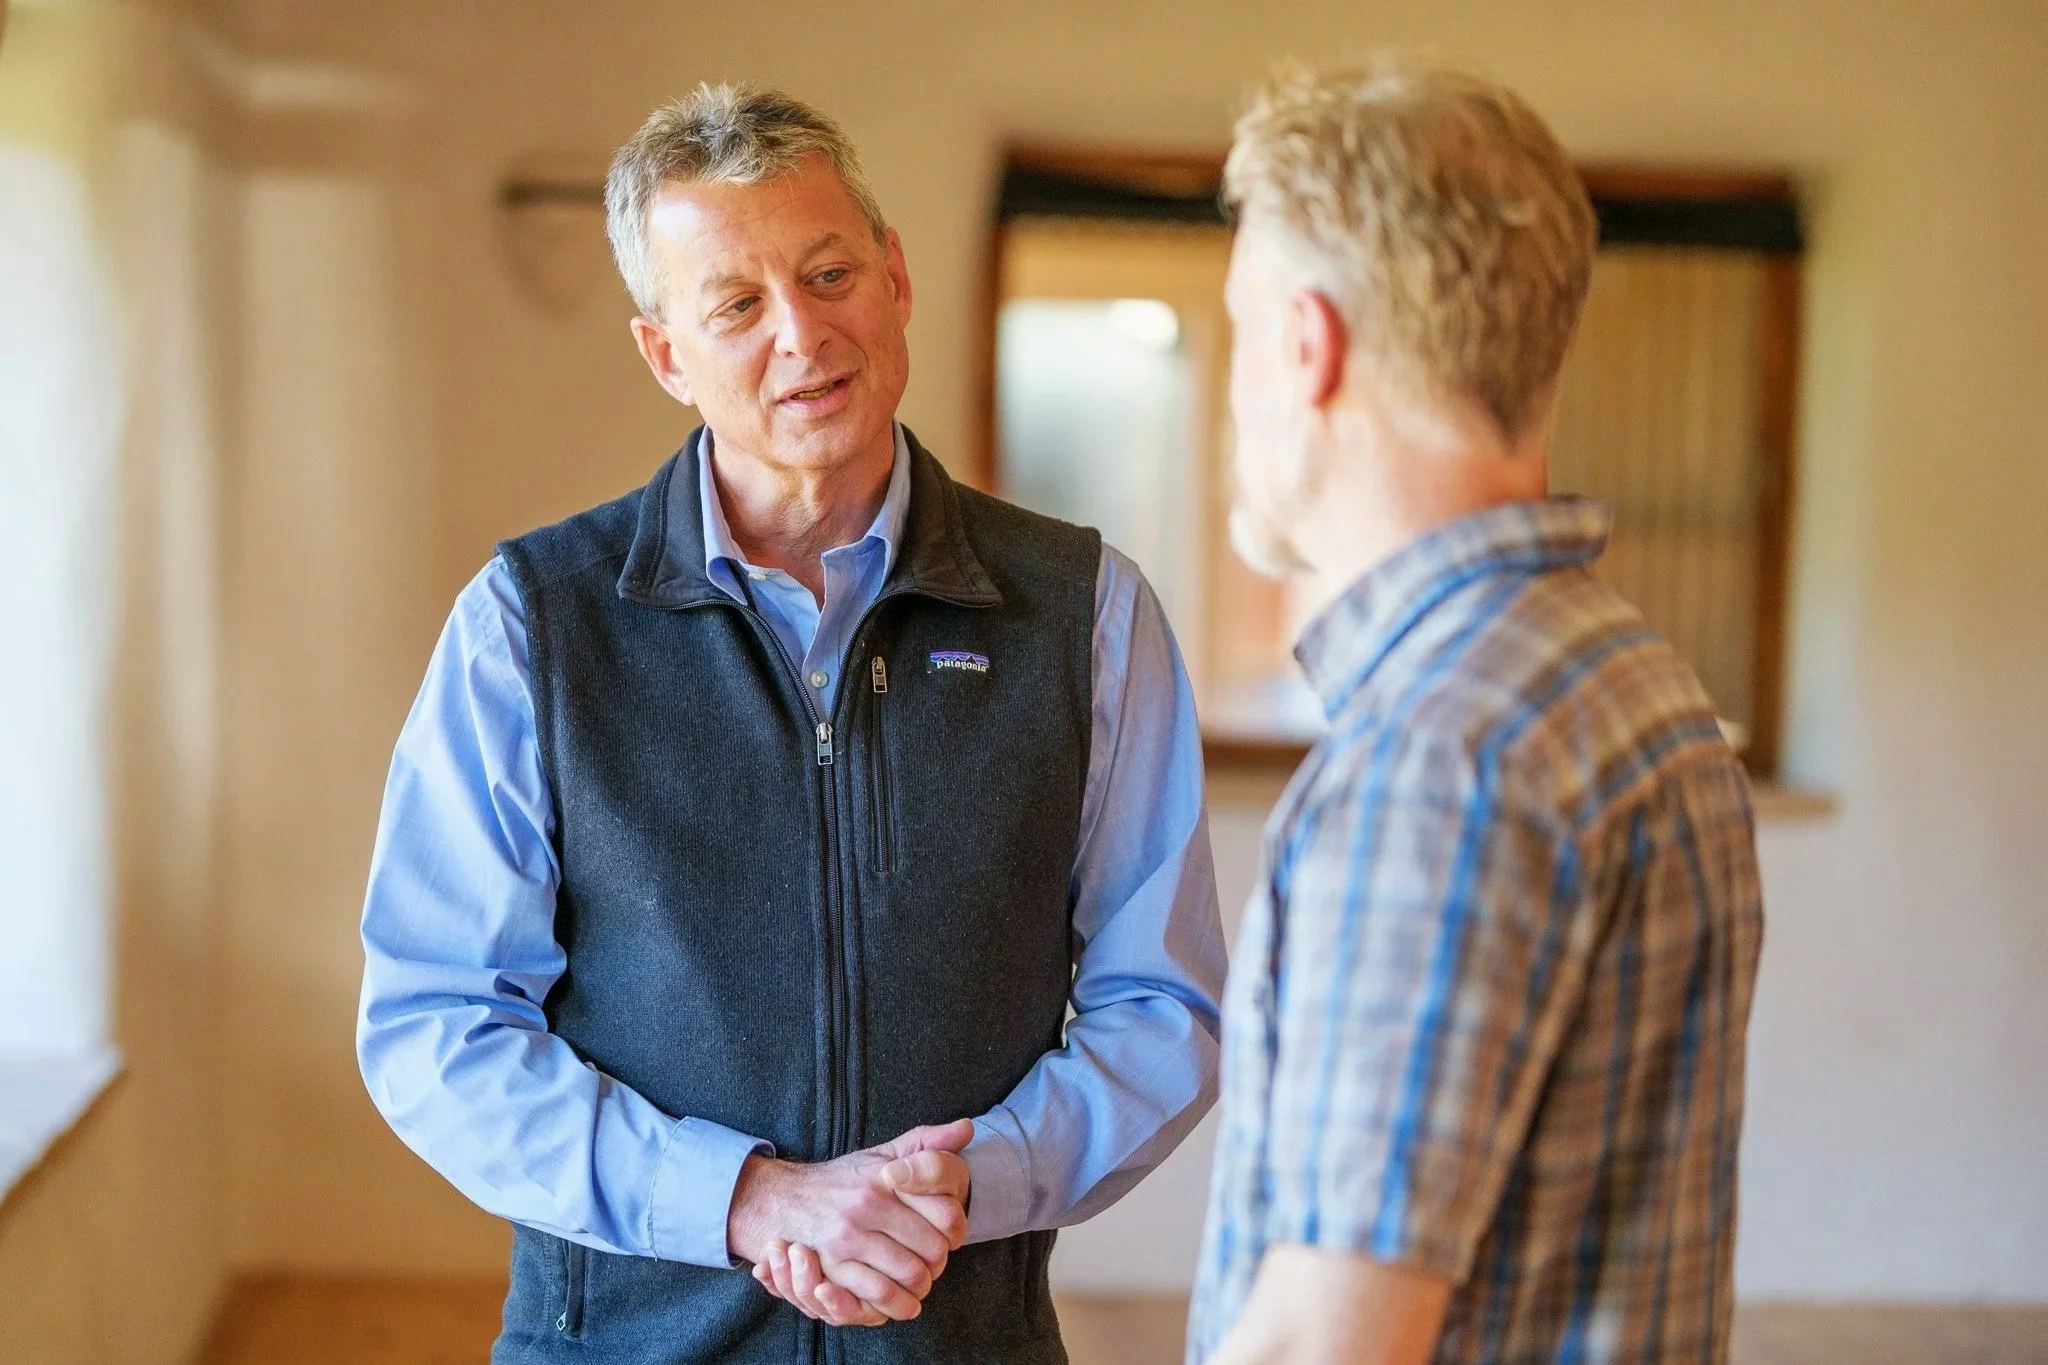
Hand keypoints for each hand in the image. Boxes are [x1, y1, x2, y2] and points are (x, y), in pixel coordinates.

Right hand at [744, 1120, 974, 1325]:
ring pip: (908, 1274)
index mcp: (885, 1178)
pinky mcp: (830, 1267)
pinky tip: (901, 1300)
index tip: (951, 1237)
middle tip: (935, 1266)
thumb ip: (926, 1143)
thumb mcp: (882, 1154)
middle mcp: (867, 1206)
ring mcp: (847, 1238)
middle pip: (931, 1249)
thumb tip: (967, 1128)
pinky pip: (877, 1294)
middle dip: (940, 1263)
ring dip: (921, 1286)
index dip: (956, 1231)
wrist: (781, 1201)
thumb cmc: (841, 1181)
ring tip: (920, 1284)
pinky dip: (896, 1304)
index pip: (946, 1213)